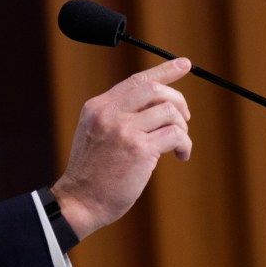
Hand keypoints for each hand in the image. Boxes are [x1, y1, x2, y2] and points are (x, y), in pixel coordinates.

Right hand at [53, 58, 192, 238]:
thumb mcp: (97, 133)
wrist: (80, 202)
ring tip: (178, 145)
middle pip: (155, 90)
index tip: (184, 64)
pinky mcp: (139, 149)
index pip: (137, 80)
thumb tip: (158, 104)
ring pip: (169, 112)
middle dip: (178, 101)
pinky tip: (181, 156)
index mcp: (98, 106)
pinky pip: (175, 135)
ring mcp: (124, 130)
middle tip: (184, 119)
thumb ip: (119, 115)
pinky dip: (185, 144)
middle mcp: (110, 113)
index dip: (164, 70)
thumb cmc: (94, 173)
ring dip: (182, 127)